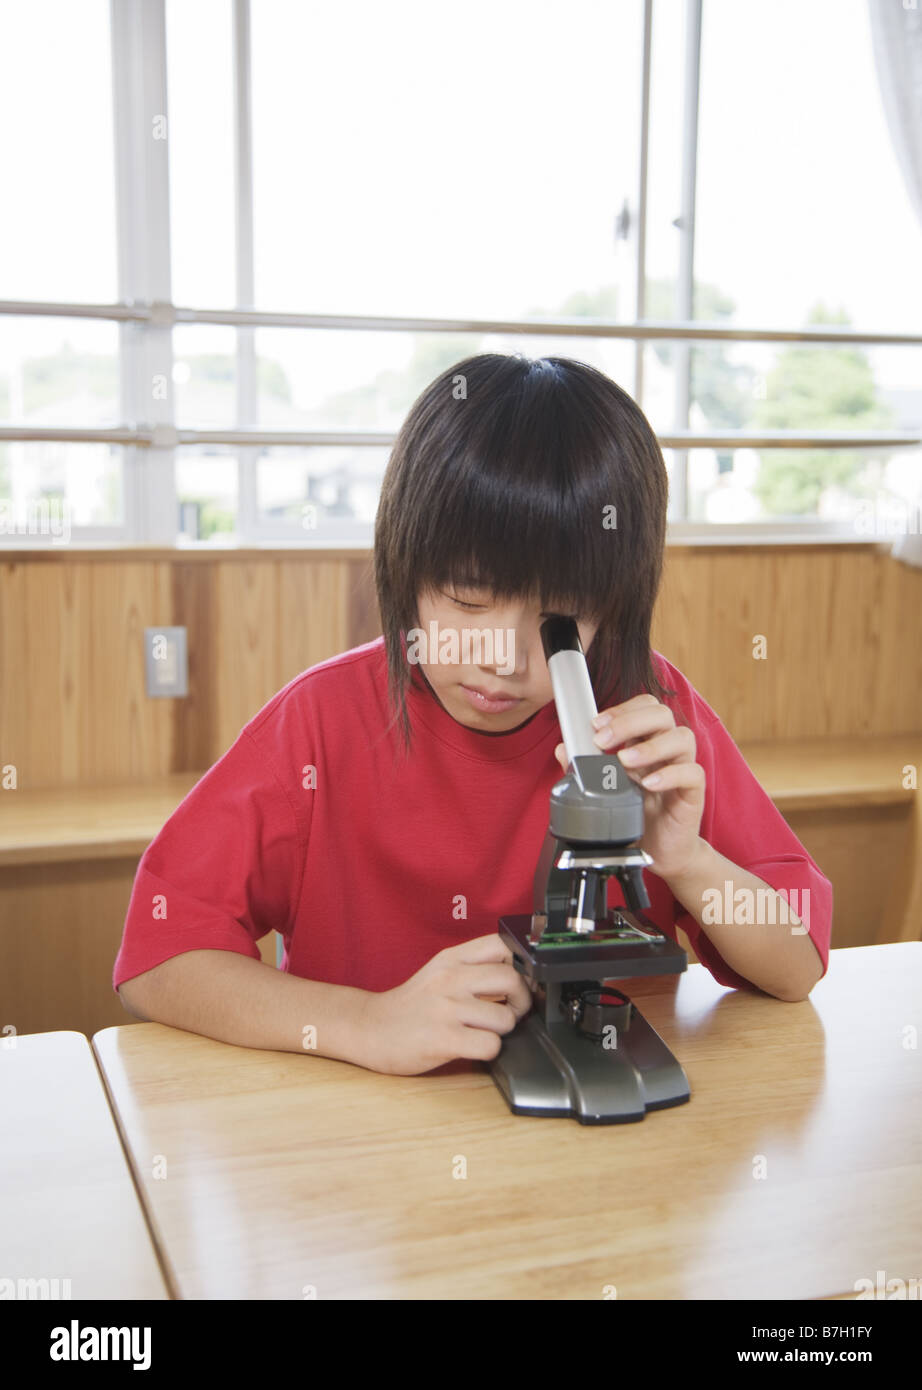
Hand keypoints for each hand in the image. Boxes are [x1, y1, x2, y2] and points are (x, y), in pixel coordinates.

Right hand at [357, 933, 532, 1075]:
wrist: (370, 1028)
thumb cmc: (410, 1005)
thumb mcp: (439, 972)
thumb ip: (473, 968)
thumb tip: (520, 975)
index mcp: (451, 958)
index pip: (502, 945)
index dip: (520, 964)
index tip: (520, 979)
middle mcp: (450, 978)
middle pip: (512, 980)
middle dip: (520, 1001)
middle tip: (508, 1011)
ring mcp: (447, 1008)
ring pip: (505, 1018)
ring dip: (502, 1031)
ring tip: (483, 1031)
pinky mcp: (444, 1038)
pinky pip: (490, 1045)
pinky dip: (488, 1050)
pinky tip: (472, 1046)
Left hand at [554, 693, 704, 881]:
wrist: (659, 852)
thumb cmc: (636, 817)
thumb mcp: (605, 792)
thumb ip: (586, 769)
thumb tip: (562, 749)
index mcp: (646, 742)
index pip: (644, 707)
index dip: (622, 709)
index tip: (596, 724)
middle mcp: (666, 750)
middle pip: (662, 714)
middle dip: (629, 721)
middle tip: (603, 740)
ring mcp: (682, 769)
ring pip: (682, 737)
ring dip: (650, 745)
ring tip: (625, 761)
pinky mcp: (693, 793)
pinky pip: (692, 773)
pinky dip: (670, 774)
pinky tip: (649, 784)